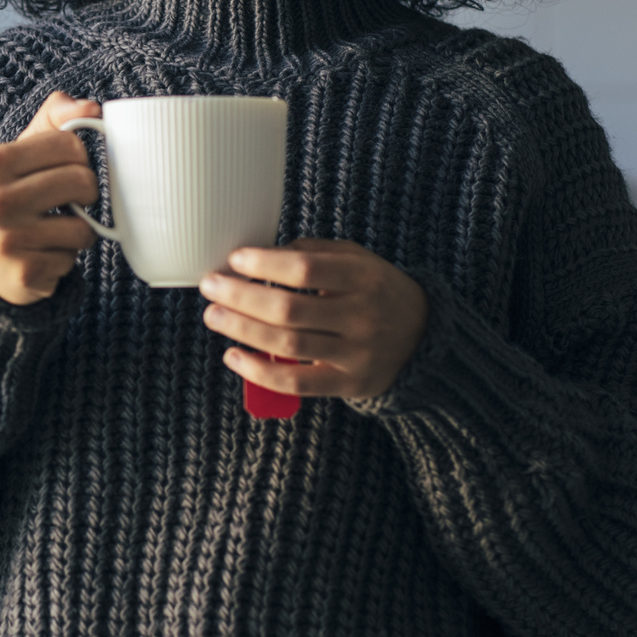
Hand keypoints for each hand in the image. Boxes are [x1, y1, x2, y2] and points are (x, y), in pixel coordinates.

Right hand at [0, 91, 101, 305]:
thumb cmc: (8, 201)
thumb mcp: (18, 156)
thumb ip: (53, 121)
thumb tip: (92, 107)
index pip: (70, 144)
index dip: (79, 159)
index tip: (66, 171)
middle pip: (82, 181)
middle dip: (86, 194)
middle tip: (71, 202)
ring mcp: (6, 239)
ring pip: (84, 226)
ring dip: (79, 232)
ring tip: (54, 232)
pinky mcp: (23, 272)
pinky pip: (72, 259)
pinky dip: (65, 258)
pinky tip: (42, 256)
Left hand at [199, 239, 426, 400]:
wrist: (425, 338)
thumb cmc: (378, 291)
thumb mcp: (358, 260)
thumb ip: (314, 253)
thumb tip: (261, 255)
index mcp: (363, 278)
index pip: (306, 270)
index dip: (265, 264)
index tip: (235, 259)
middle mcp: (362, 316)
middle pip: (289, 309)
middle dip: (241, 298)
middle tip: (211, 287)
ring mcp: (356, 353)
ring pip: (288, 344)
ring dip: (242, 330)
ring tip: (214, 316)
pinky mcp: (349, 383)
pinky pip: (297, 382)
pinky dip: (259, 371)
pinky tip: (233, 356)